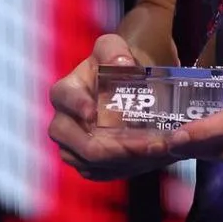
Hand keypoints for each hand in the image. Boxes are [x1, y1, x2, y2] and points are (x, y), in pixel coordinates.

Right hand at [48, 33, 173, 180]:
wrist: (130, 85)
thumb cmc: (117, 65)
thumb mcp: (113, 48)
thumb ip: (113, 50)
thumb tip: (122, 64)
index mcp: (66, 92)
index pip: (63, 98)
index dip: (76, 106)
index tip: (94, 112)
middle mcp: (64, 123)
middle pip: (80, 145)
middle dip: (115, 147)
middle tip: (149, 143)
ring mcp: (75, 148)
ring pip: (94, 164)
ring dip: (128, 160)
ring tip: (159, 150)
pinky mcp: (89, 165)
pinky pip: (105, 173)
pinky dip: (130, 167)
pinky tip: (154, 157)